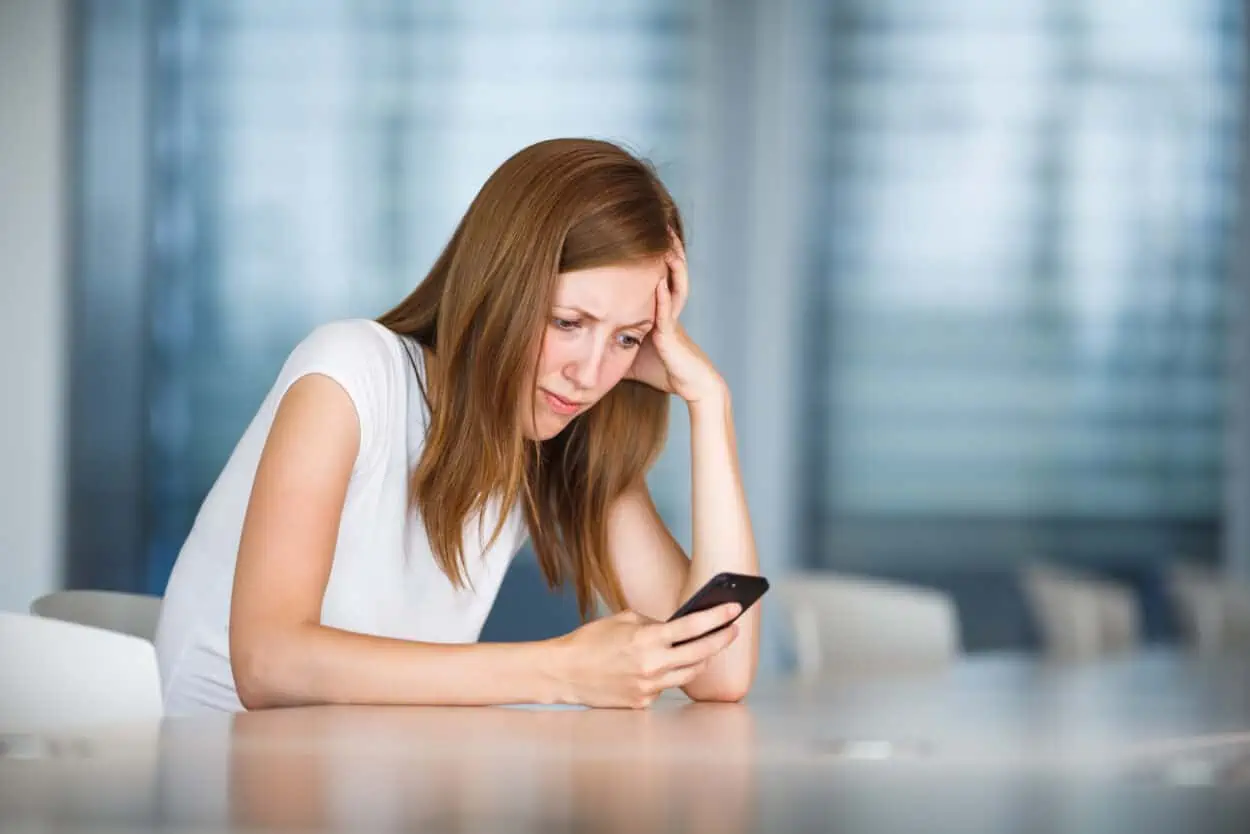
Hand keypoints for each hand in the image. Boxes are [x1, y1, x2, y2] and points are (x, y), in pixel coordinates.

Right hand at [547, 603, 741, 708]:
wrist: (564, 672)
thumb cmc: (591, 641)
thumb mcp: (624, 619)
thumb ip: (654, 623)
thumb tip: (678, 628)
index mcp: (648, 638)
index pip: (694, 627)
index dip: (718, 617)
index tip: (735, 609)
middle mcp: (653, 664)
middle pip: (701, 653)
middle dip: (721, 640)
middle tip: (732, 630)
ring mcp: (649, 687)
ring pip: (690, 674)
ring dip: (701, 659)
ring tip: (708, 648)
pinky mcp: (643, 703)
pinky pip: (666, 687)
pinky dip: (669, 675)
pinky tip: (664, 666)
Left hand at [625, 232, 725, 404]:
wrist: (693, 387)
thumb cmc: (664, 371)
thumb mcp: (630, 353)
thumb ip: (613, 342)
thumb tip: (586, 339)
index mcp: (657, 310)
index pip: (652, 276)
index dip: (647, 256)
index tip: (634, 233)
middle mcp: (667, 310)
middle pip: (666, 271)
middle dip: (663, 248)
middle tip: (657, 222)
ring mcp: (671, 320)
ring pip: (672, 285)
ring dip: (667, 264)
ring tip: (664, 241)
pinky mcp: (671, 336)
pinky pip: (667, 312)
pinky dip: (662, 297)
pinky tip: (656, 282)